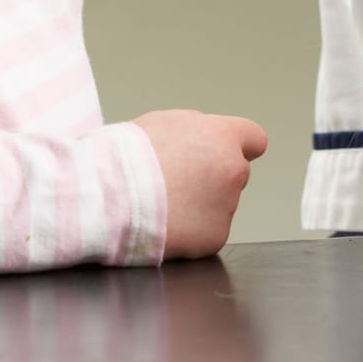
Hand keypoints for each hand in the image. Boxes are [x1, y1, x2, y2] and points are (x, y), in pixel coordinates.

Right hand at [133, 109, 268, 259]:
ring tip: (162, 203)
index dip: (239, 147)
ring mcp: (227, 206)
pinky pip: (207, 233)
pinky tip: (165, 224)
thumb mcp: (167, 123)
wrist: (109, 196)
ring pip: (220, 206)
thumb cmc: (128, 156)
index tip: (229, 154)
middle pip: (235, 174)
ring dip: (200, 207)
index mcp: (223, 137)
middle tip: (178, 183)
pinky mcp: (215, 237)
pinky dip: (191, 233)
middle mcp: (233, 170)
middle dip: (214, 179)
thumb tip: (207, 142)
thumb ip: (198, 133)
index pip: (254, 139)